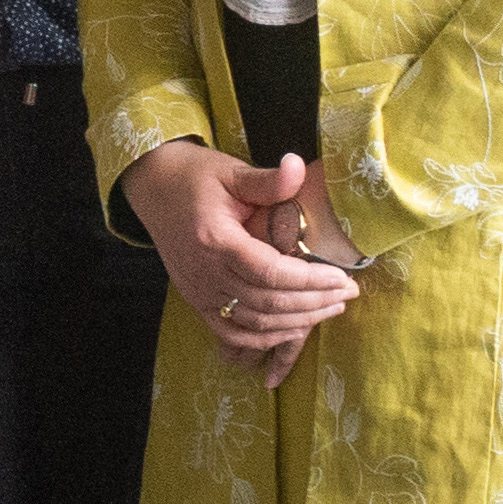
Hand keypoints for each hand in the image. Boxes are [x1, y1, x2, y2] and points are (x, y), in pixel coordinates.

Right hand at [129, 138, 359, 392]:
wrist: (154, 190)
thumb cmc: (196, 178)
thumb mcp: (231, 172)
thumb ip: (267, 180)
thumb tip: (299, 166)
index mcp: (215, 240)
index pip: (269, 272)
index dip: (310, 280)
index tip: (343, 277)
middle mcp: (205, 273)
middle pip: (267, 302)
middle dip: (314, 302)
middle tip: (348, 294)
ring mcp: (199, 291)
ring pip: (254, 322)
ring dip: (297, 321)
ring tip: (331, 309)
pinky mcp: (197, 300)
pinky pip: (232, 332)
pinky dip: (265, 338)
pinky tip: (294, 328)